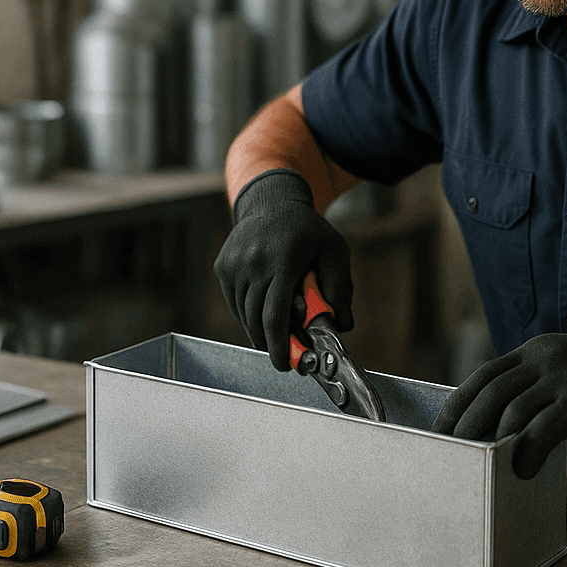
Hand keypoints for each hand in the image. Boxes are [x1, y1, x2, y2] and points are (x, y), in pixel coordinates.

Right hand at [214, 169, 352, 370]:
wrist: (271, 202)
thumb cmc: (307, 231)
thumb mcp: (333, 251)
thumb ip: (340, 288)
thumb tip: (344, 325)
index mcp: (283, 258)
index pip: (275, 314)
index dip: (279, 344)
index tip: (284, 364)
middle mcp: (253, 260)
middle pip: (256, 319)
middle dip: (270, 344)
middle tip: (285, 356)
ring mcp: (234, 263)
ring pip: (243, 314)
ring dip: (259, 330)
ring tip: (276, 333)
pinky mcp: (222, 267)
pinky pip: (235, 303)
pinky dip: (247, 315)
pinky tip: (263, 310)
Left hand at [431, 331, 566, 478]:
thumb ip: (537, 388)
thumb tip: (497, 426)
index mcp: (537, 349)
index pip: (485, 375)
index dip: (458, 403)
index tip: (441, 429)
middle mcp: (547, 358)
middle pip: (491, 392)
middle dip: (467, 426)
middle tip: (454, 453)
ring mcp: (565, 377)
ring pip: (513, 411)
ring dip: (496, 443)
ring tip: (487, 466)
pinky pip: (542, 430)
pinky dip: (526, 452)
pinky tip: (522, 469)